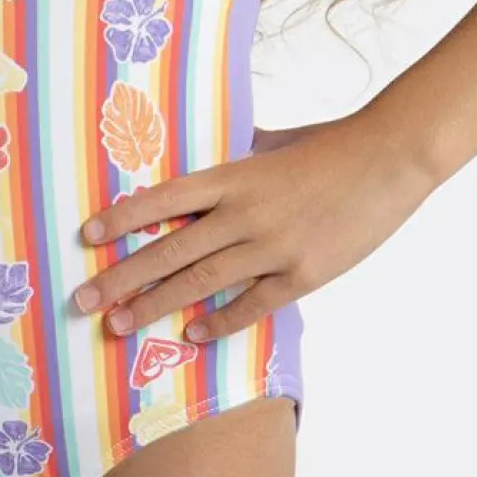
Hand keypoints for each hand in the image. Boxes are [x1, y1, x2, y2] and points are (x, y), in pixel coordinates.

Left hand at [72, 111, 439, 344]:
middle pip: (171, 249)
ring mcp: (274, 247)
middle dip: (122, 277)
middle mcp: (246, 213)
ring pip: (201, 282)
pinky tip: (190, 335)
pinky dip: (219, 322)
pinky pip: (251, 305)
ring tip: (119, 325)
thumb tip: (209, 162)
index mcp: (235, 175)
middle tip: (84, 301)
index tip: (88, 236)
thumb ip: (238, 157)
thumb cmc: (332, 144)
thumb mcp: (276, 142)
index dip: (123, 218)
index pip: (164, 199)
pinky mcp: (303, 274)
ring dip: (155, 305)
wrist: (391, 159)